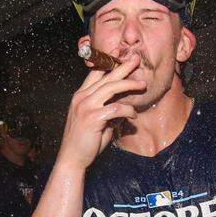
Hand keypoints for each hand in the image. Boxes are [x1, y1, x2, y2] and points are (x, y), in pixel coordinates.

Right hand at [55, 54, 144, 170]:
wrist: (72, 158)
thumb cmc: (85, 142)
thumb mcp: (96, 122)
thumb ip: (108, 111)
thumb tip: (124, 108)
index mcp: (80, 96)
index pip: (95, 74)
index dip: (110, 65)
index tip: (124, 60)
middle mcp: (81, 97)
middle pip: (105, 76)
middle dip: (123, 67)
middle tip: (136, 58)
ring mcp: (86, 106)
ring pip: (111, 88)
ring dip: (129, 84)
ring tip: (143, 84)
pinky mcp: (92, 117)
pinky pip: (116, 108)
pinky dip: (127, 111)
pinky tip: (134, 116)